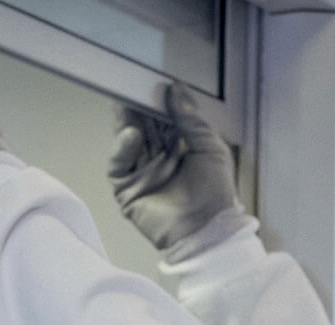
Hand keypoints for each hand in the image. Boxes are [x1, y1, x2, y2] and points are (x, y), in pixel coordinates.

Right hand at [109, 83, 246, 253]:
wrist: (208, 231)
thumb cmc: (216, 194)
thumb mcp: (210, 148)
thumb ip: (191, 119)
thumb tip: (176, 88)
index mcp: (178, 147)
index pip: (162, 119)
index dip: (156, 102)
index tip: (152, 83)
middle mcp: (158, 158)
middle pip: (142, 126)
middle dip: (138, 107)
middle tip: (133, 84)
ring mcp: (141, 173)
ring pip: (127, 141)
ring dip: (127, 121)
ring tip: (127, 102)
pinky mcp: (127, 189)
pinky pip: (118, 165)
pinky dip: (122, 148)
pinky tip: (131, 134)